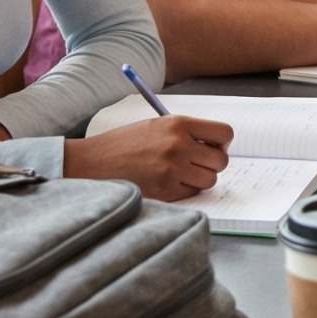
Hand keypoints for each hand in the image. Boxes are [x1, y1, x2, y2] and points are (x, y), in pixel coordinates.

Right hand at [66, 115, 233, 200]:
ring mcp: (172, 170)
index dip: (222, 143)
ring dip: (199, 179)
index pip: (224, 133)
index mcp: (178, 124)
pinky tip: (167, 182)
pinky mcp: (165, 191)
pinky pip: (192, 193)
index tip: (214, 147)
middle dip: (212, 164)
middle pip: (221, 161)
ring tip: (180, 174)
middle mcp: (179, 145)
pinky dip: (185, 190)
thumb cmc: (124, 144)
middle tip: (197, 164)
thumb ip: (186, 133)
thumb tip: (216, 145)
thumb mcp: (156, 126)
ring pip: (209, 180)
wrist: (92, 163)